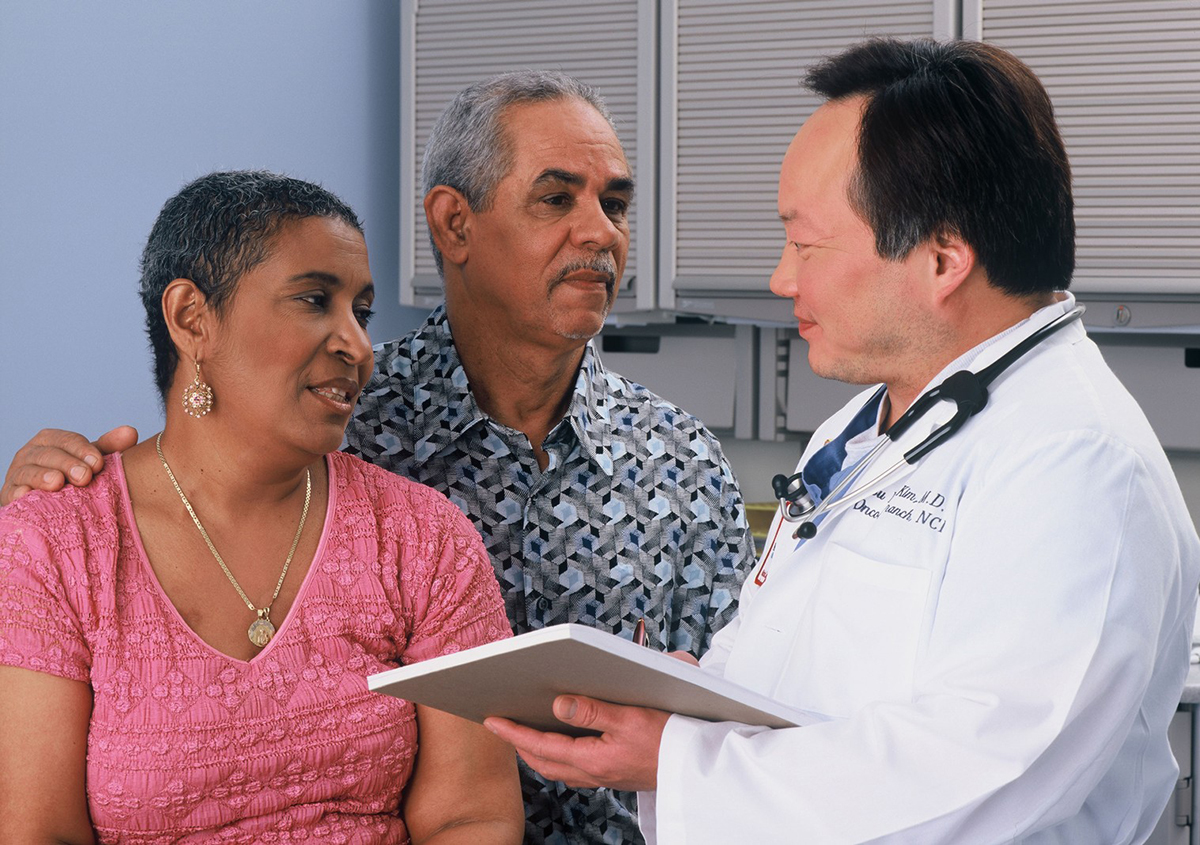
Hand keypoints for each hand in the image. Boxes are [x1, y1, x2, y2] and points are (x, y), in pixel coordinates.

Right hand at [1, 426, 137, 505]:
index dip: (83, 450)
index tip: (99, 463)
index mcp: (51, 441)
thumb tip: (130, 432)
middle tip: (85, 476)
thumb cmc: (72, 478)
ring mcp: (18, 474)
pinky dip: (19, 494)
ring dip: (42, 476)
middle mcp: (31, 454)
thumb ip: (108, 448)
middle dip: (67, 463)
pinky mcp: (9, 496)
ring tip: (57, 482)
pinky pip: (12, 493)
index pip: (67, 440)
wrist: (45, 505)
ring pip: (27, 471)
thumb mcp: (89, 461)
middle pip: (48, 454)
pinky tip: (27, 496)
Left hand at [484, 695, 668, 791]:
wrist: (695, 767)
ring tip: (523, 733)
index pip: (541, 746)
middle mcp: (594, 772)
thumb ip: (592, 711)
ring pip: (557, 767)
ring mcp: (603, 775)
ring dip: (536, 752)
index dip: (513, 733)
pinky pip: (574, 768)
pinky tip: (561, 743)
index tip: (491, 720)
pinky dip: (558, 755)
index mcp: (593, 759)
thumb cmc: (669, 739)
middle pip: (543, 762)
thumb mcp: (630, 718)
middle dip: (518, 744)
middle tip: (500, 726)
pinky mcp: (613, 773)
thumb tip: (557, 705)